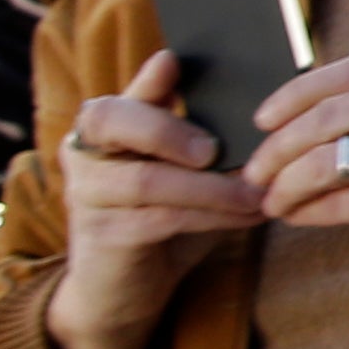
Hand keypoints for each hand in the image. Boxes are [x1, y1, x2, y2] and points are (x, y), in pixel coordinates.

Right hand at [44, 53, 264, 348]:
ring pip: (148, 179)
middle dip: (169, 129)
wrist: (123, 288)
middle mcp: (85, 152)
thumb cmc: (166, 210)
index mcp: (105, 125)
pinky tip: (252, 214)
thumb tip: (263, 90)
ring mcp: (87, 195)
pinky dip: (214, 215)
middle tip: (216, 148)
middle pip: (112, 121)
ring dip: (213, 186)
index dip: (146, 78)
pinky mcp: (103, 235)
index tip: (176, 60)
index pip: (122, 92)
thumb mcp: (184, 165)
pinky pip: (162, 218)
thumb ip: (204, 127)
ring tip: (260, 190)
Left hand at [240, 51, 348, 285]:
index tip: (264, 117)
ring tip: (270, 198)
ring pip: (322, 158)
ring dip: (284, 181)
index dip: (296, 93)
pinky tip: (297, 215)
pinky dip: (307, 210)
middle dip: (279, 143)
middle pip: (327, 113)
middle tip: (255, 167)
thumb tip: (315, 116)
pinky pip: (337, 202)